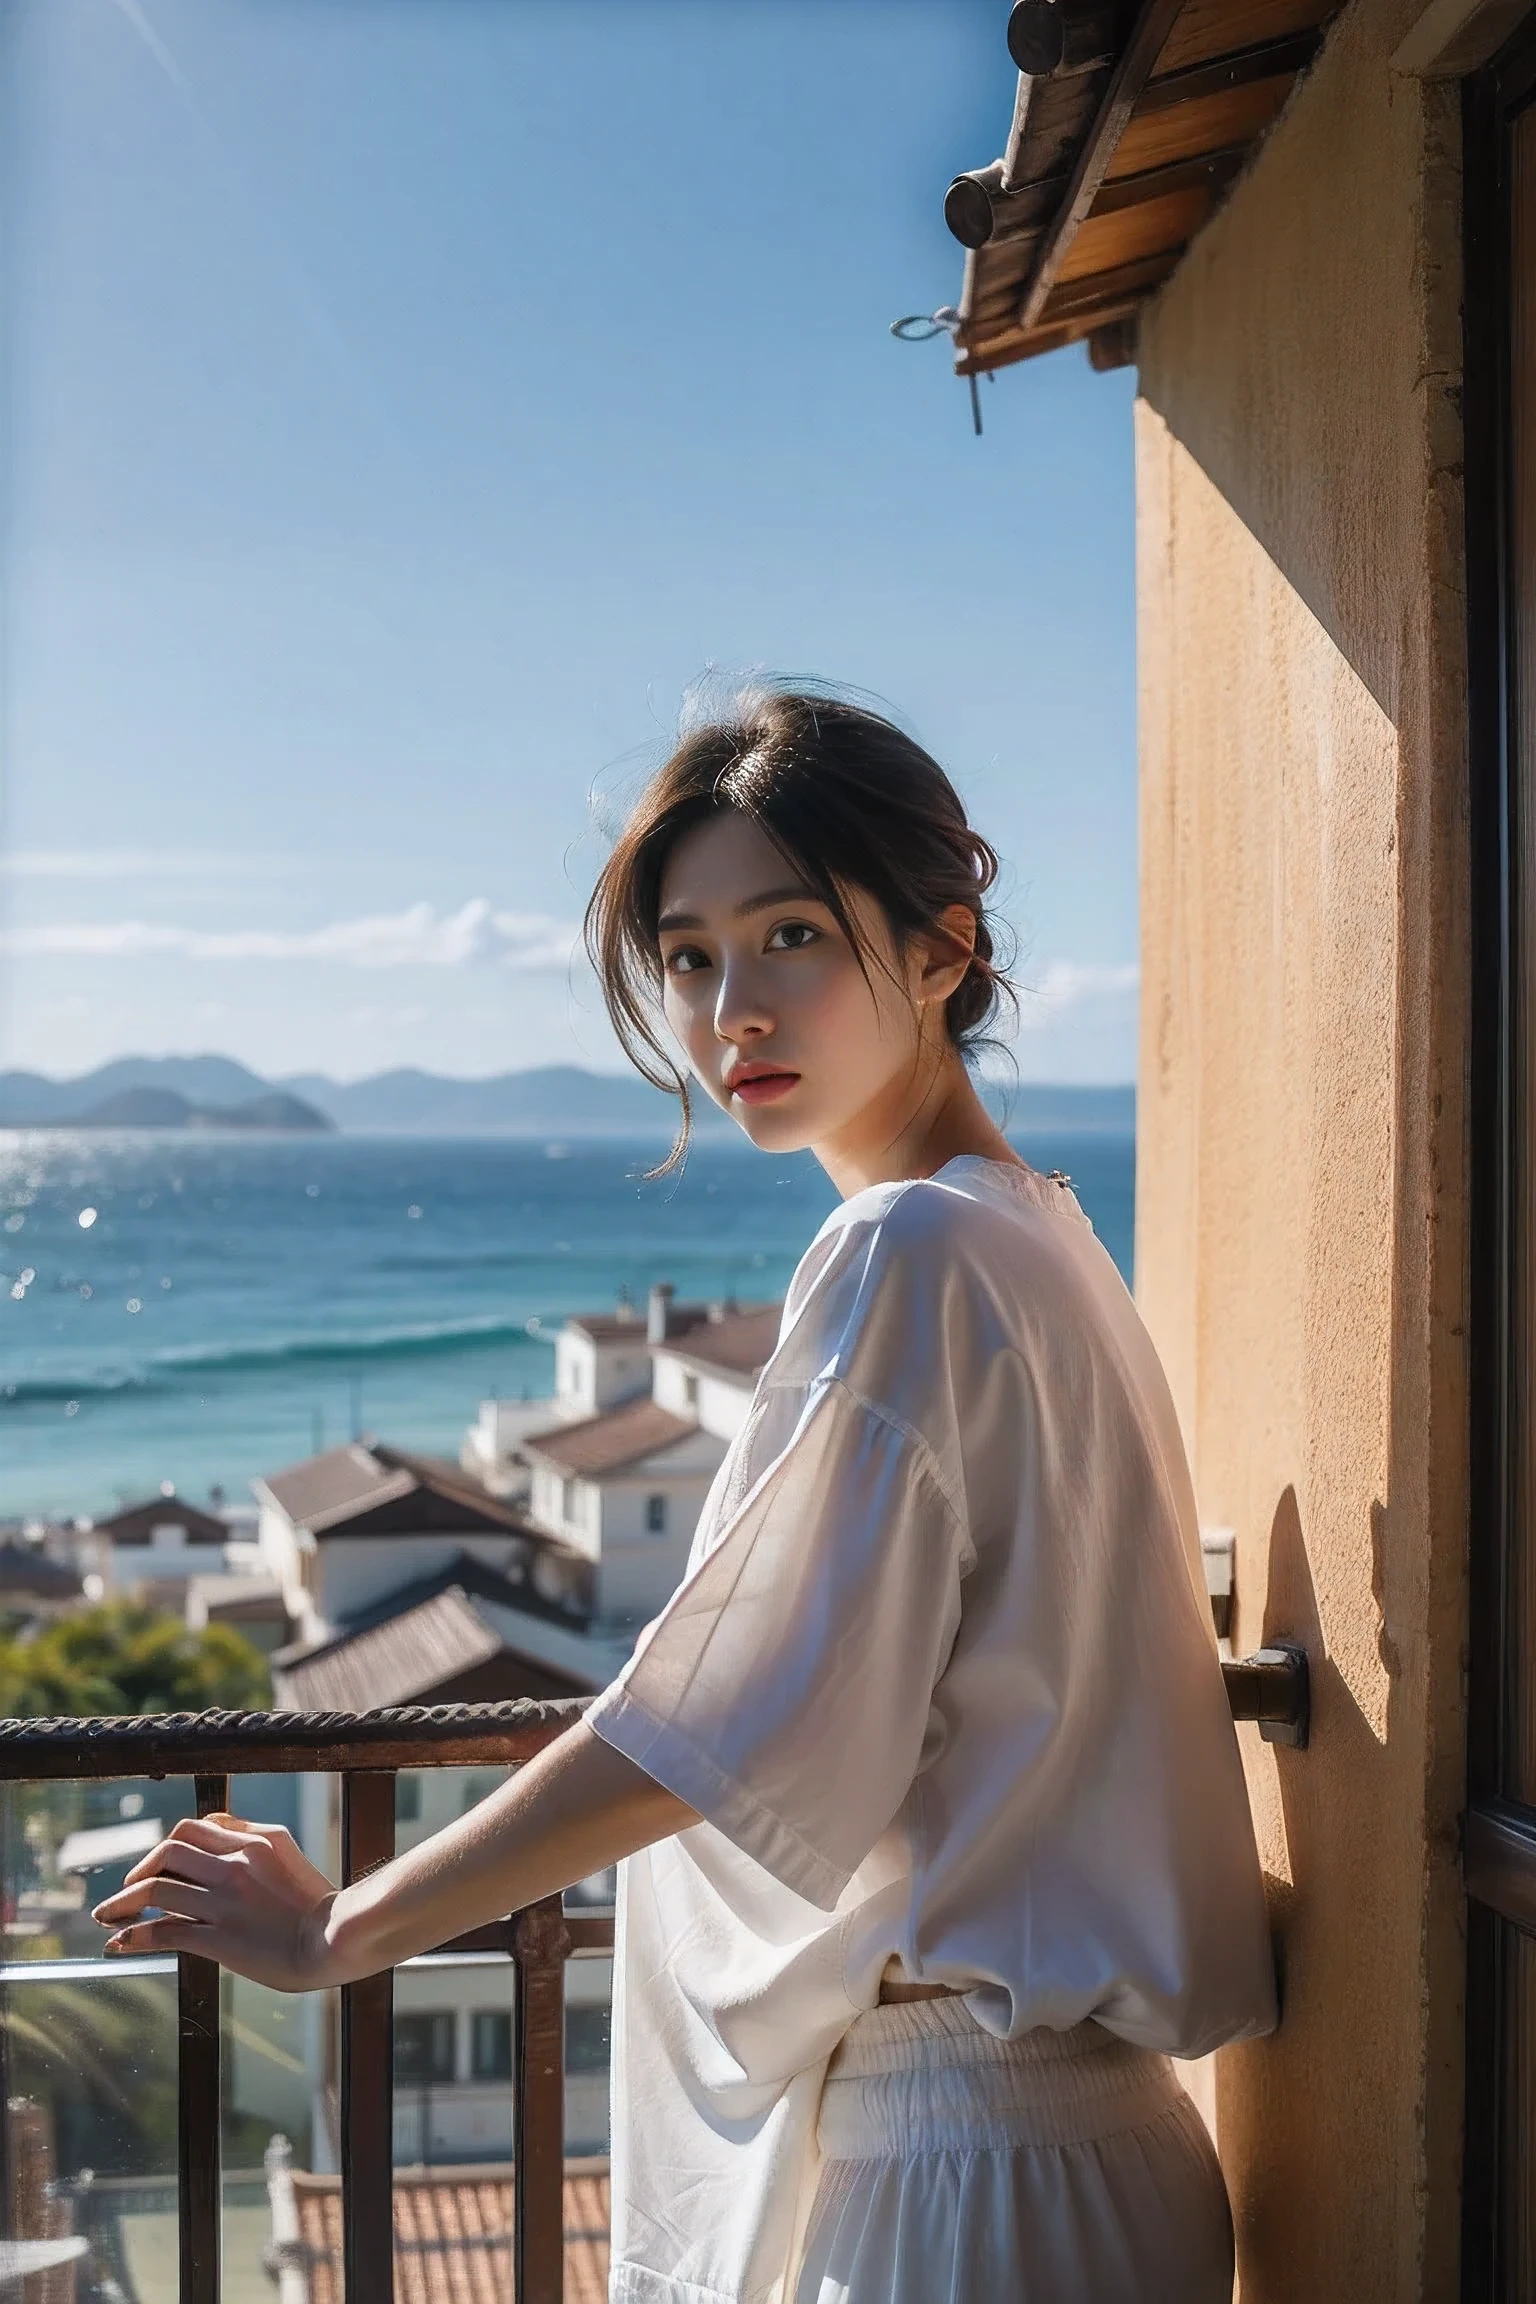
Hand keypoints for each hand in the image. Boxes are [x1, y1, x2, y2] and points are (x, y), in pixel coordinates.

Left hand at [92, 1812, 339, 1992]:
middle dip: (140, 1869)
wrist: (333, 1939)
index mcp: (254, 1840)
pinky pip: (163, 1930)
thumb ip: (250, 1837)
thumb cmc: (314, 1903)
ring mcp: (224, 1900)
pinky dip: (134, 1935)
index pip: (195, 1828)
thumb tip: (214, 1827)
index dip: (168, 1846)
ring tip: (106, 1916)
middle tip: (129, 1890)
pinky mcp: (217, 1936)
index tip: (157, 1867)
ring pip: (155, 1888)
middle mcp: (235, 1863)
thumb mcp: (286, 1853)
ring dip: (122, 1902)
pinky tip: (120, 1942)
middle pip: (168, 1851)